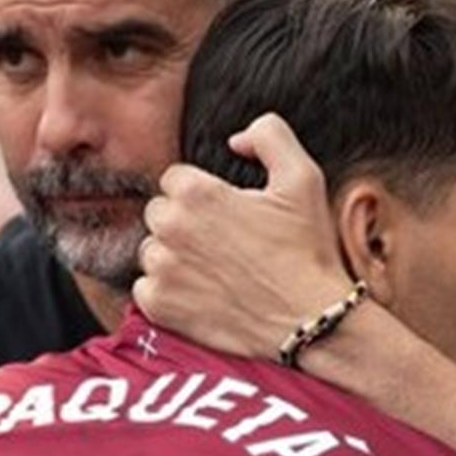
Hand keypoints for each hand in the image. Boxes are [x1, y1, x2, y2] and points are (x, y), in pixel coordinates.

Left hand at [133, 112, 351, 358]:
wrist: (310, 319)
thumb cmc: (307, 249)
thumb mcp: (303, 177)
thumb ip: (269, 136)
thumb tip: (236, 140)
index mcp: (196, 193)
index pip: (175, 179)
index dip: (201, 193)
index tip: (225, 213)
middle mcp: (171, 227)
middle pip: (158, 212)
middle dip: (183, 222)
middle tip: (221, 242)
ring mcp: (162, 268)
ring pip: (151, 249)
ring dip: (172, 256)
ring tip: (213, 269)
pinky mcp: (159, 304)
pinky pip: (145, 288)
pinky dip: (165, 291)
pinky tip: (199, 293)